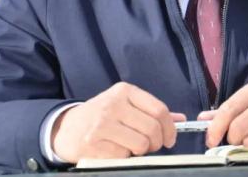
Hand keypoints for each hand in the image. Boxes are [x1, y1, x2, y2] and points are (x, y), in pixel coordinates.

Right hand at [51, 82, 185, 162]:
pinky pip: (123, 156)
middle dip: (156, 143)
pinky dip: (123, 157)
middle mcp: (113, 104)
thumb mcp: (125, 105)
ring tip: (130, 146)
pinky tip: (114, 150)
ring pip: (140, 145)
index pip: (159, 109)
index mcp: (124, 91)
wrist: (67, 129)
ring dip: (140, 151)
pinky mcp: (93, 143)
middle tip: (150, 146)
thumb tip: (180, 119)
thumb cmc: (101, 117)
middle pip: (152, 129)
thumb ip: (152, 111)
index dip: (169, 128)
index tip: (170, 139)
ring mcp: (102, 124)